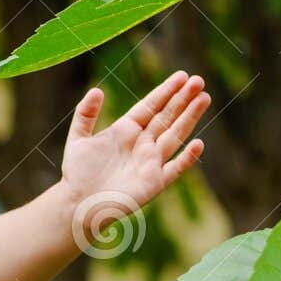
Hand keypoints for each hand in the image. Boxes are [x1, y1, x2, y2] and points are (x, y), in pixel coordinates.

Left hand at [59, 70, 207, 241]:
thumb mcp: (78, 139)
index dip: (166, 91)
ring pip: (175, 136)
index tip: (182, 76)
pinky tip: (198, 144)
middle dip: (183, 99)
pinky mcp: (154, 182)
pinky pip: (175, 168)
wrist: (78, 204)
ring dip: (189, 118)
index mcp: (126, 130)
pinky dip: (187, 158)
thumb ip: (85, 114)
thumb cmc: (77, 173)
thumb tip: (97, 90)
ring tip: (204, 99)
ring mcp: (150, 162)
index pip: (151, 106)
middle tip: (199, 80)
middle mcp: (142, 143)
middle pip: (167, 117)